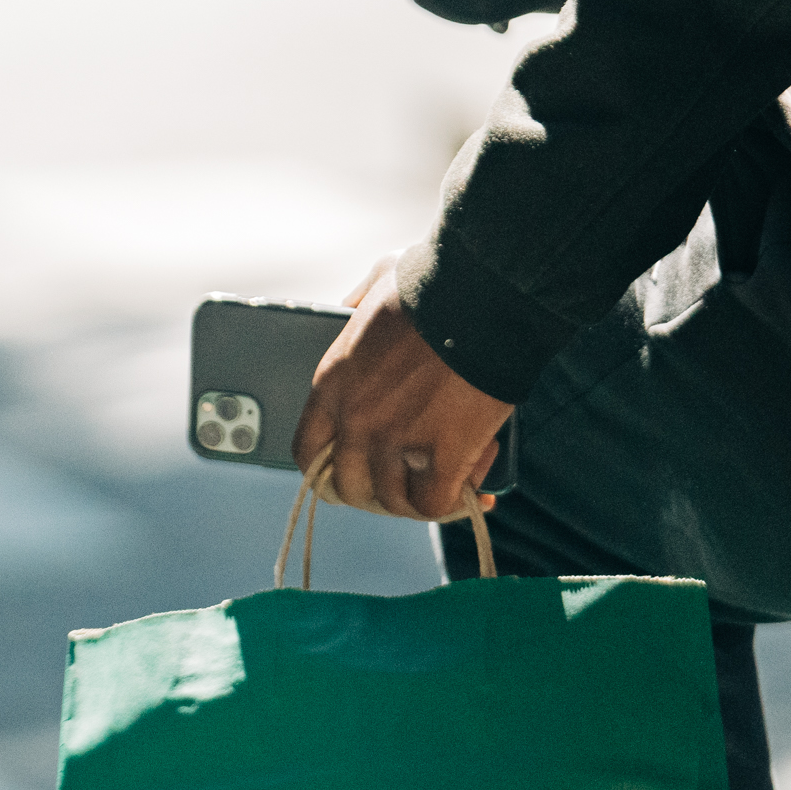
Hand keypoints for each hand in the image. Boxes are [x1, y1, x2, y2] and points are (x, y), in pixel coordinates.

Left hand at [290, 270, 512, 520]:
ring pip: (393, 502)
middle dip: (376, 494)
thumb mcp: (375, 285)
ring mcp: (397, 440)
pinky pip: (434, 505)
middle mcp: (356, 419)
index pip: (307, 453)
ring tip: (449, 480)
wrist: (483, 294)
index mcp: (332, 383)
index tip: (352, 474)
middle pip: (349, 488)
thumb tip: (348, 306)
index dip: (329, 473)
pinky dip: (454, 502)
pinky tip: (472, 486)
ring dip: (419, 499)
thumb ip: (356, 305)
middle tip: (406, 485)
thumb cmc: (435, 284)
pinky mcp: (443, 453)